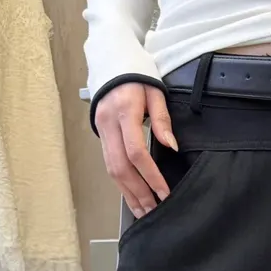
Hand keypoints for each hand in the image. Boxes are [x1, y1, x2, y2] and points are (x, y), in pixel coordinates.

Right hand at [94, 82, 178, 218]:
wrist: (110, 59)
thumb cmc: (136, 73)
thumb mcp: (155, 91)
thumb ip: (162, 120)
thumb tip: (171, 146)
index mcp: (124, 111)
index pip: (136, 152)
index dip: (151, 176)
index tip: (164, 193)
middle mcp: (108, 124)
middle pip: (121, 168)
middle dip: (138, 193)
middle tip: (153, 211)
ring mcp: (101, 130)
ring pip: (112, 170)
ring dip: (128, 194)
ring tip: (143, 211)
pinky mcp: (99, 134)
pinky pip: (109, 164)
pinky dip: (121, 183)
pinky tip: (132, 196)